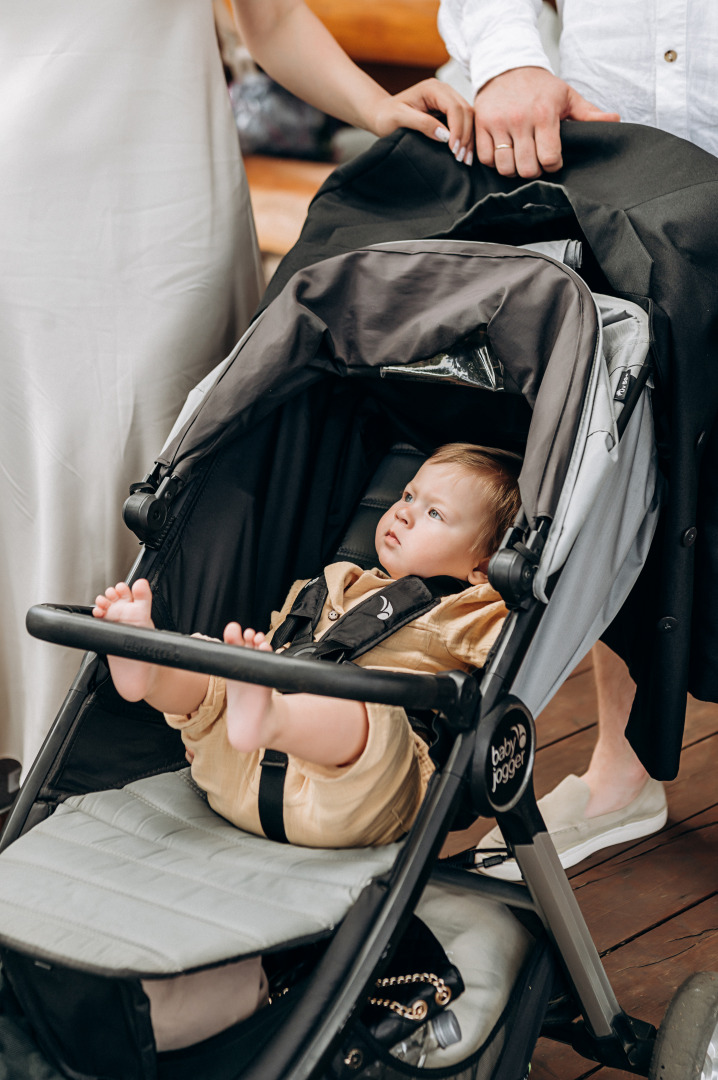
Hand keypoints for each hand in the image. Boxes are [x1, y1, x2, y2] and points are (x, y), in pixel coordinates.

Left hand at [373, 78, 474, 164]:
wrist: (382, 114)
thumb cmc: (386, 116)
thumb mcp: (400, 119)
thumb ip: (422, 123)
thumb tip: (444, 135)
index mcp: (432, 88)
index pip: (454, 107)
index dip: (457, 129)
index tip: (454, 150)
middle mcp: (444, 90)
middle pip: (466, 111)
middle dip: (466, 136)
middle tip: (462, 159)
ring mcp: (448, 99)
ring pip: (468, 117)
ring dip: (469, 138)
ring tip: (465, 159)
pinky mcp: (448, 110)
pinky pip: (464, 122)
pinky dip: (466, 137)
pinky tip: (464, 152)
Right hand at [474, 66, 619, 177]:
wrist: (506, 66)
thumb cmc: (539, 86)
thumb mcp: (567, 96)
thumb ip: (589, 113)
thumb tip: (614, 121)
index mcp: (544, 114)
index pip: (549, 158)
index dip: (553, 165)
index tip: (552, 159)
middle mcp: (520, 119)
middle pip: (527, 169)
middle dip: (534, 171)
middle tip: (536, 161)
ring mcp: (498, 123)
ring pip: (505, 167)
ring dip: (514, 169)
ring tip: (519, 158)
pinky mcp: (481, 125)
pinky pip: (487, 159)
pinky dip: (495, 161)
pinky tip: (504, 153)